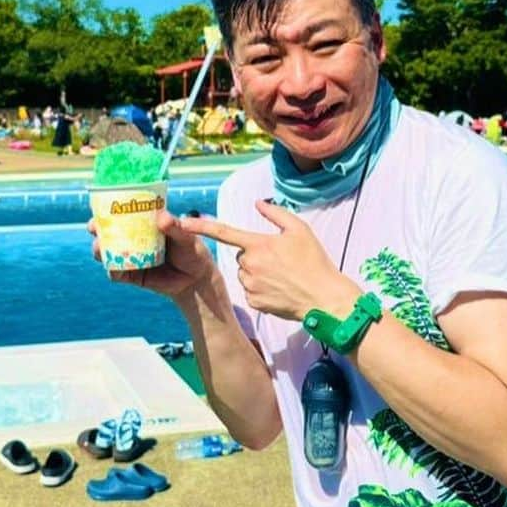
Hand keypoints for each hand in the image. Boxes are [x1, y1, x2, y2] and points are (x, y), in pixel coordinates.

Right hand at [87, 210, 216, 297]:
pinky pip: (117, 273)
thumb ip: (175, 227)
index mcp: (145, 223)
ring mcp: (132, 257)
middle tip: (94, 227)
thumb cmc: (192, 250)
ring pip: (108, 252)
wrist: (196, 279)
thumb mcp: (186, 236)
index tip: (99, 206)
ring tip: (99, 248)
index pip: (122, 213)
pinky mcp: (133, 275)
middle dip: (97, 229)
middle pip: (108, 232)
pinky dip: (113, 270)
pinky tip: (113, 268)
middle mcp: (134, 238)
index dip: (107, 208)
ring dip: (100, 249)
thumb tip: (162, 217)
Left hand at [180, 200, 358, 320]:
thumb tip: (258, 204)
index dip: (201, 226)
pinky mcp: (254, 302)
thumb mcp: (300, 230)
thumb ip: (276, 214)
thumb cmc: (314, 262)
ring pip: (245, 273)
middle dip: (256, 255)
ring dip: (257, 272)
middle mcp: (250, 265)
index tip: (182, 221)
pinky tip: (279, 290)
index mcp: (258, 244)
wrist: (323, 298)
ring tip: (282, 276)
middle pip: (242, 255)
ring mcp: (250, 285)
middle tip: (280, 260)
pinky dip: (261, 289)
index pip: (224, 232)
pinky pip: (250, 290)